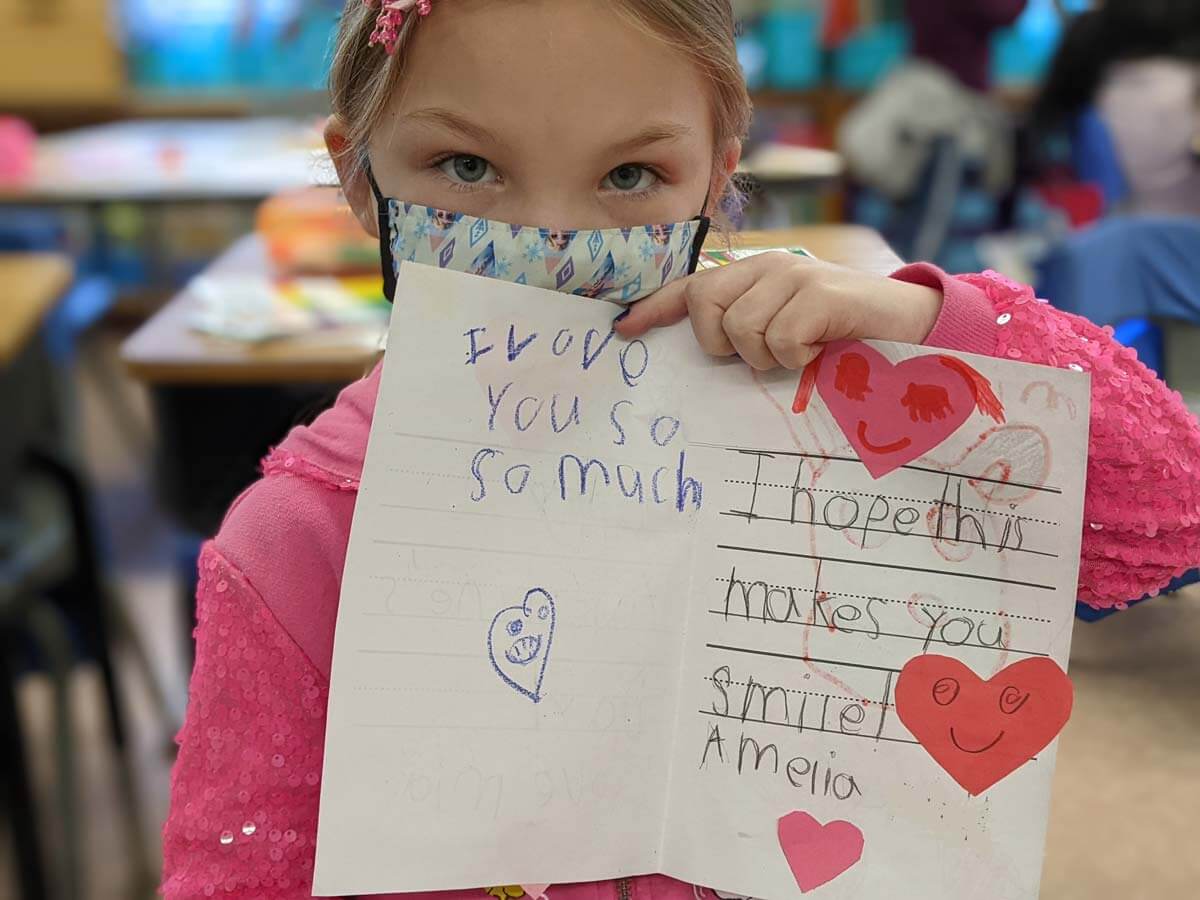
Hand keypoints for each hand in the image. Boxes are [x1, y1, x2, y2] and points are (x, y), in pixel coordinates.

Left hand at [614, 252, 942, 369]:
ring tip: (800, 354)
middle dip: (723, 344)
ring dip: (768, 357)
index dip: (655, 307)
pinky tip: (819, 353)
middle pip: (705, 305)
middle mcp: (770, 265)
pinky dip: (796, 358)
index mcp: (755, 274)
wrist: (911, 328)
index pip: (691, 285)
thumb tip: (699, 354)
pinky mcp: (822, 295)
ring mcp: (797, 275)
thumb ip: (744, 329)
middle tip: (763, 354)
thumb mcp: (785, 330)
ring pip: (741, 329)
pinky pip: (779, 338)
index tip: (624, 330)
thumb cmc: (841, 339)